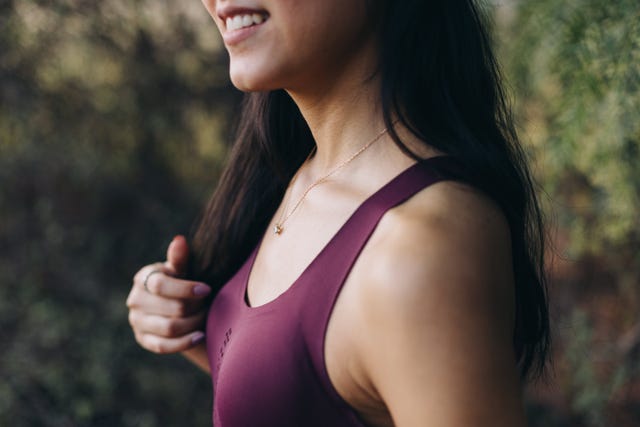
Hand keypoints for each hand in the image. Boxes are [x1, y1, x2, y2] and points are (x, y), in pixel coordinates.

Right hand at [126, 235, 211, 353]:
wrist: (177, 305)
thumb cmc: (182, 281)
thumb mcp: (183, 269)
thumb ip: (180, 258)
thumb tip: (179, 240)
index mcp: (143, 278)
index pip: (160, 285)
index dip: (186, 288)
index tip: (207, 289)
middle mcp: (135, 300)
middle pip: (171, 308)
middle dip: (195, 307)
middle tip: (208, 304)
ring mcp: (137, 321)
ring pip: (169, 328)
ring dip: (193, 324)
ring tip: (205, 316)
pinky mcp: (143, 340)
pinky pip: (163, 346)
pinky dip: (185, 342)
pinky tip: (200, 335)